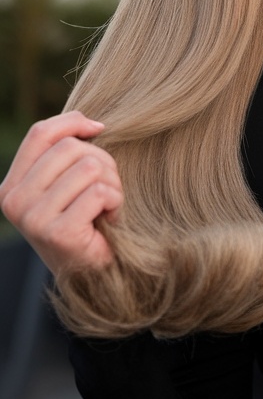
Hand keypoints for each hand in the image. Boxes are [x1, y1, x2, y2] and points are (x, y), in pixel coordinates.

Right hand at [0, 112, 122, 276]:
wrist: (95, 276)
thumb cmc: (84, 221)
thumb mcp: (66, 182)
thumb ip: (65, 150)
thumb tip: (91, 121)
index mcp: (10, 186)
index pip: (40, 133)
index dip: (73, 123)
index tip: (99, 129)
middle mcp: (14, 202)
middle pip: (70, 148)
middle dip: (101, 161)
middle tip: (105, 188)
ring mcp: (33, 219)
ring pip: (89, 167)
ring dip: (111, 183)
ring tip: (106, 206)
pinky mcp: (59, 233)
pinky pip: (100, 192)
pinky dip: (116, 202)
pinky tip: (109, 220)